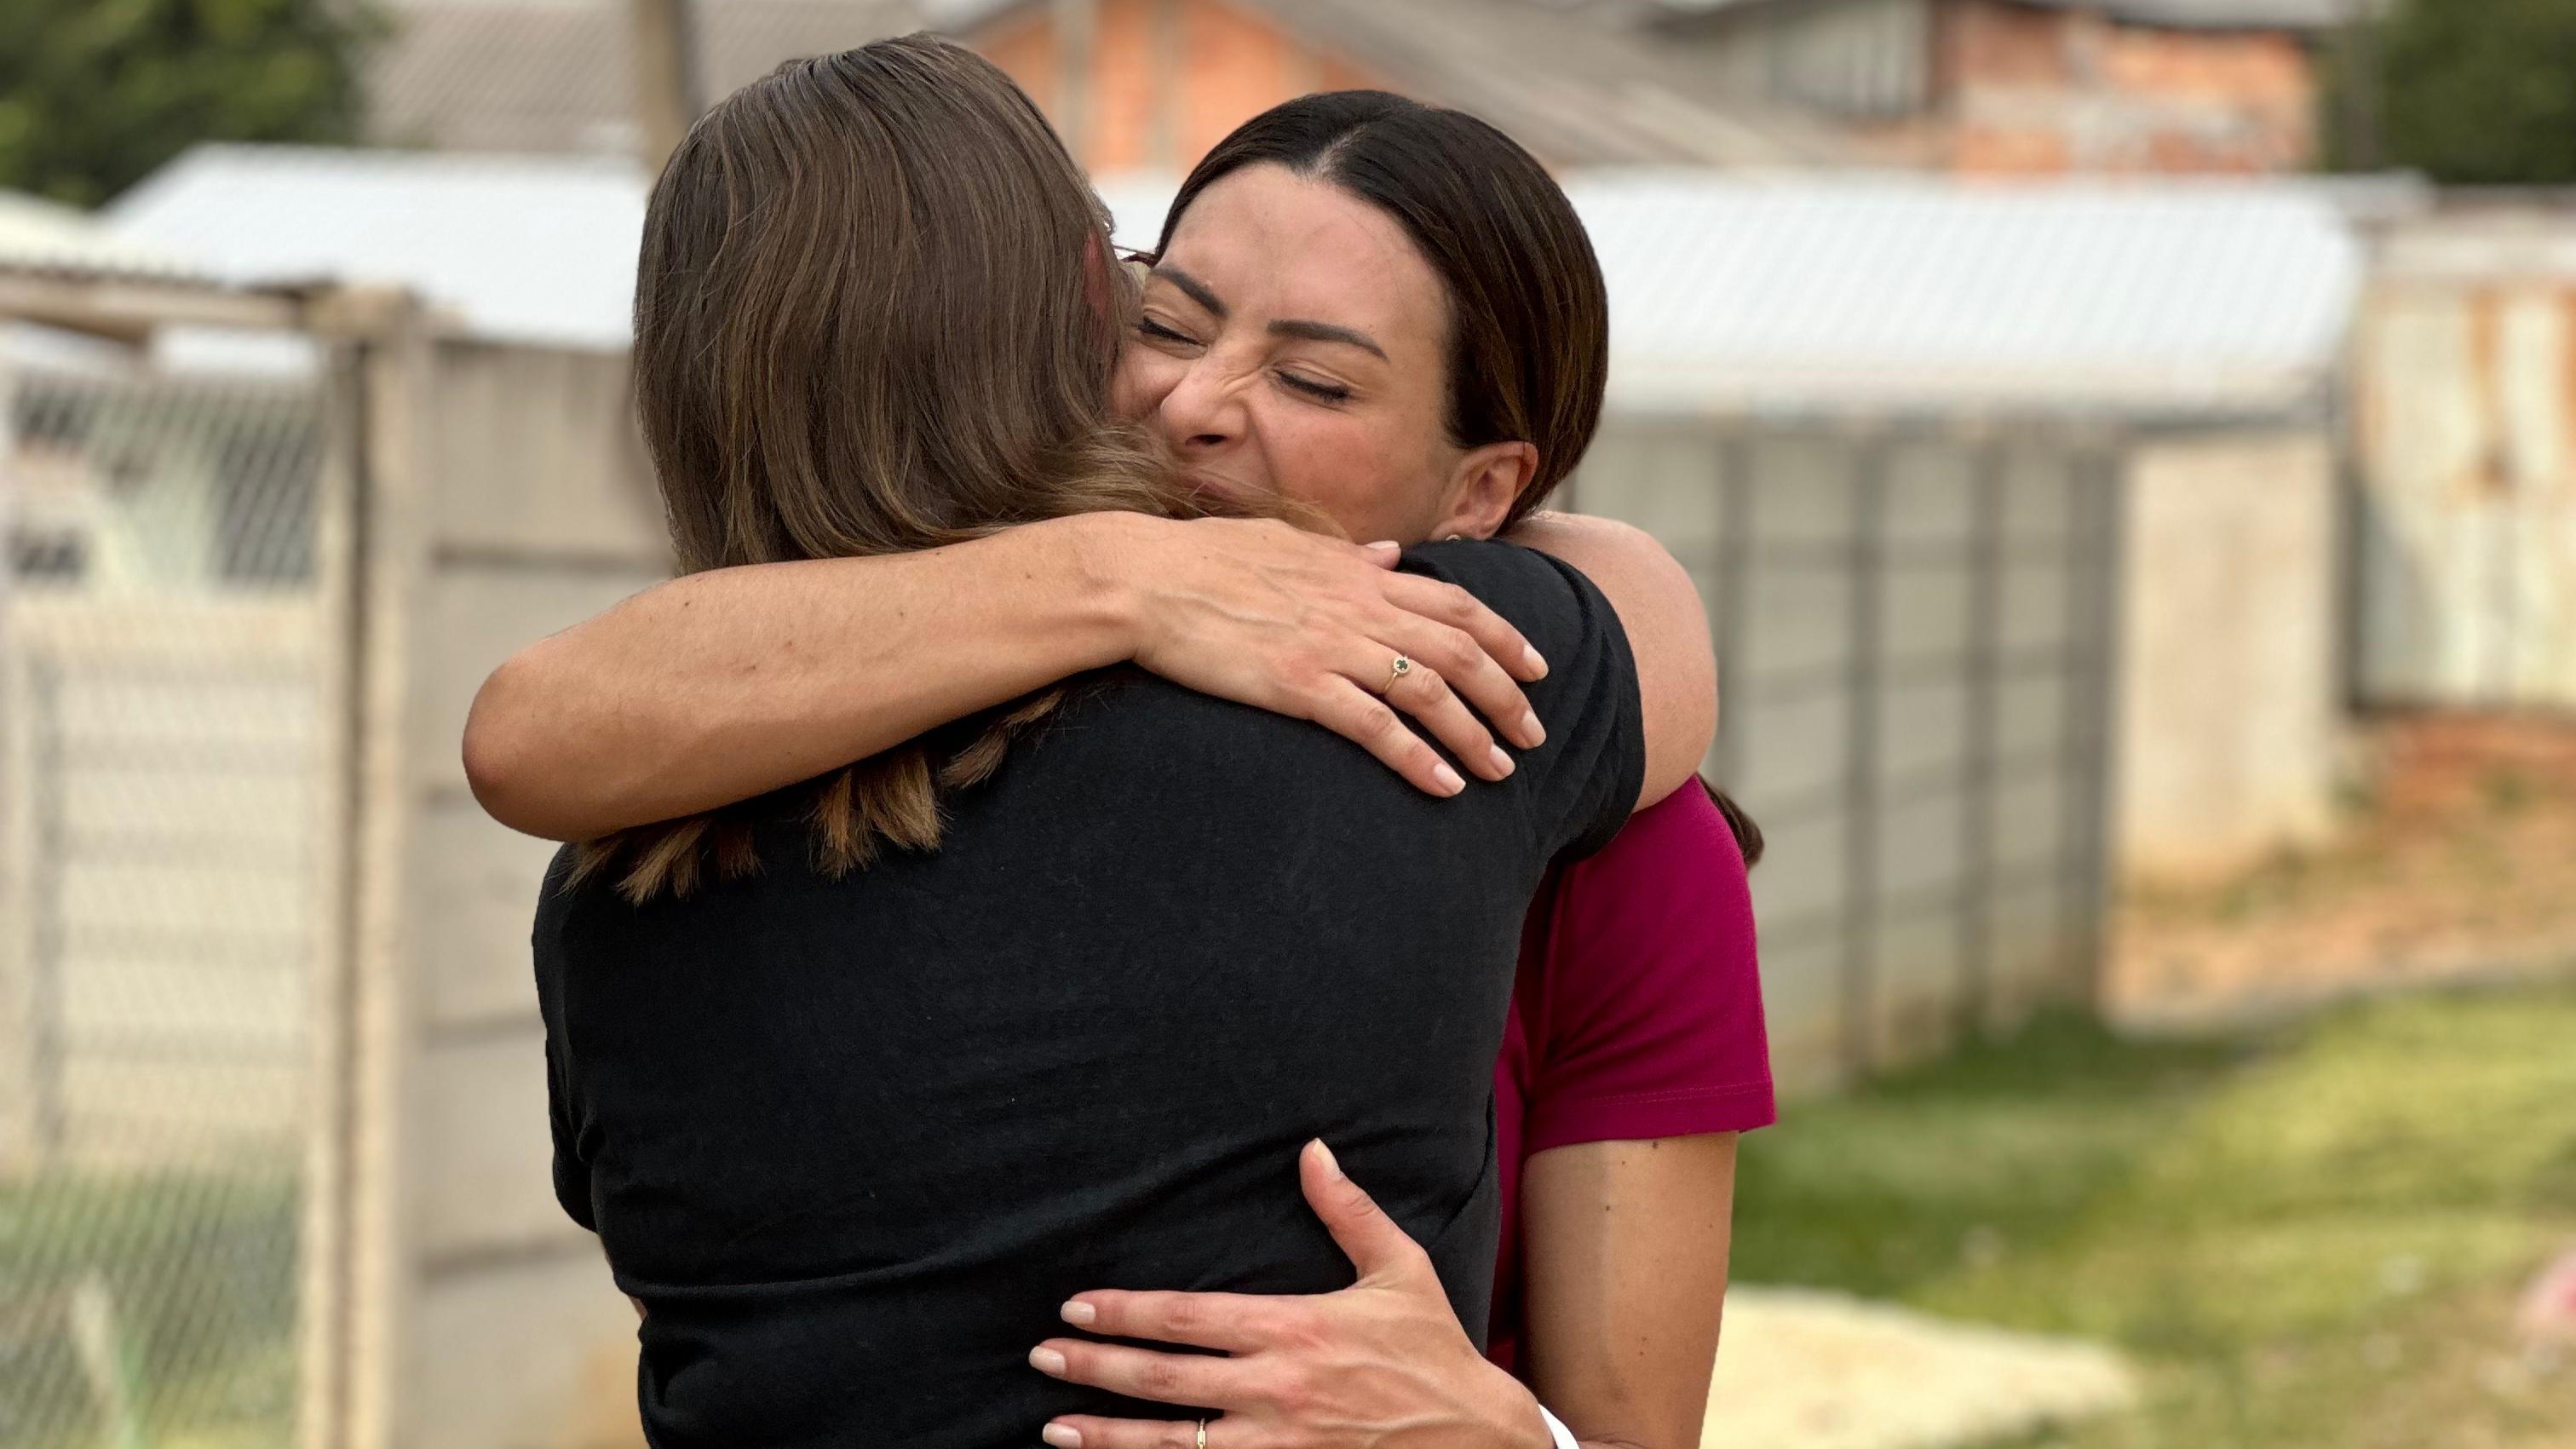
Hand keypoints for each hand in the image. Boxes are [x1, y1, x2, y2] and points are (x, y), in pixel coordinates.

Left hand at [1030, 1140, 1552, 1448]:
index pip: (1188, 1318)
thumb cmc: (1433, 1349)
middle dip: (1096, 1369)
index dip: (1126, 1313)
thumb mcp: (1400, 1268)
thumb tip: (1312, 1149)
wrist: (1476, 1436)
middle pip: (1165, 1380)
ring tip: (1054, 1428)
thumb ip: (1347, 1210)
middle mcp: (1278, 1389)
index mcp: (1296, 1329)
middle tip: (1042, 1358)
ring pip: (1175, 1444)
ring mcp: (1280, 1444)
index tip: (1077, 1308)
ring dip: (1109, 1436)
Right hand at [1092, 516, 1549, 797]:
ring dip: (1474, 734)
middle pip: (1459, 651)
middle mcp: (1356, 606)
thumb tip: (1390, 556)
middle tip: (1536, 734)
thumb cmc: (1202, 559)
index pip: (1455, 603)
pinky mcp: (1299, 684)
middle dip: (1507, 696)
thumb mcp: (1285, 540)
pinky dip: (1417, 758)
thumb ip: (1345, 554)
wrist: (1144, 580)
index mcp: (1356, 573)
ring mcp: (1331, 646)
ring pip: (1429, 691)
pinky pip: (1375, 727)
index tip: (1537, 666)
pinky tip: (1444, 786)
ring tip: (1501, 770)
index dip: (1506, 636)